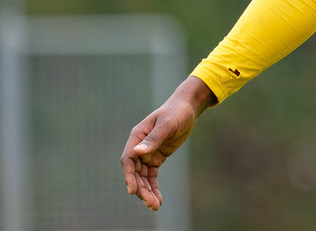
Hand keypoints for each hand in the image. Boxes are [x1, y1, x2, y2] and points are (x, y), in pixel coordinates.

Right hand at [120, 77, 215, 209]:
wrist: (187, 108)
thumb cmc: (176, 112)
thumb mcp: (167, 124)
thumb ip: (153, 138)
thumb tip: (137, 152)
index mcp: (136, 137)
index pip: (128, 160)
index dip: (129, 176)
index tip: (132, 191)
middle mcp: (139, 147)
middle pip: (135, 173)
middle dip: (141, 189)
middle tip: (150, 204)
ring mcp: (147, 154)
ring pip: (143, 177)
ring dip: (147, 192)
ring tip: (155, 206)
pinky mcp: (156, 158)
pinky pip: (152, 176)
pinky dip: (154, 187)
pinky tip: (158, 199)